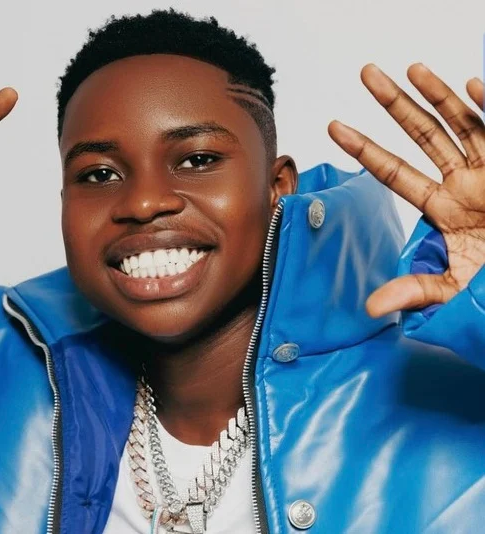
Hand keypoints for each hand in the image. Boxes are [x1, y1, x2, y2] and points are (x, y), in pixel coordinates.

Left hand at [328, 63, 484, 317]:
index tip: (333, 126)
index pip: (394, 172)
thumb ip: (416, 290)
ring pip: (461, 123)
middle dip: (394, 104)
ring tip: (412, 68)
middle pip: (421, 135)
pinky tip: (473, 85)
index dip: (364, 149)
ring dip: (439, 95)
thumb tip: (371, 309)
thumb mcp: (456, 288)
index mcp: (442, 207)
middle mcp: (464, 182)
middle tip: (365, 72)